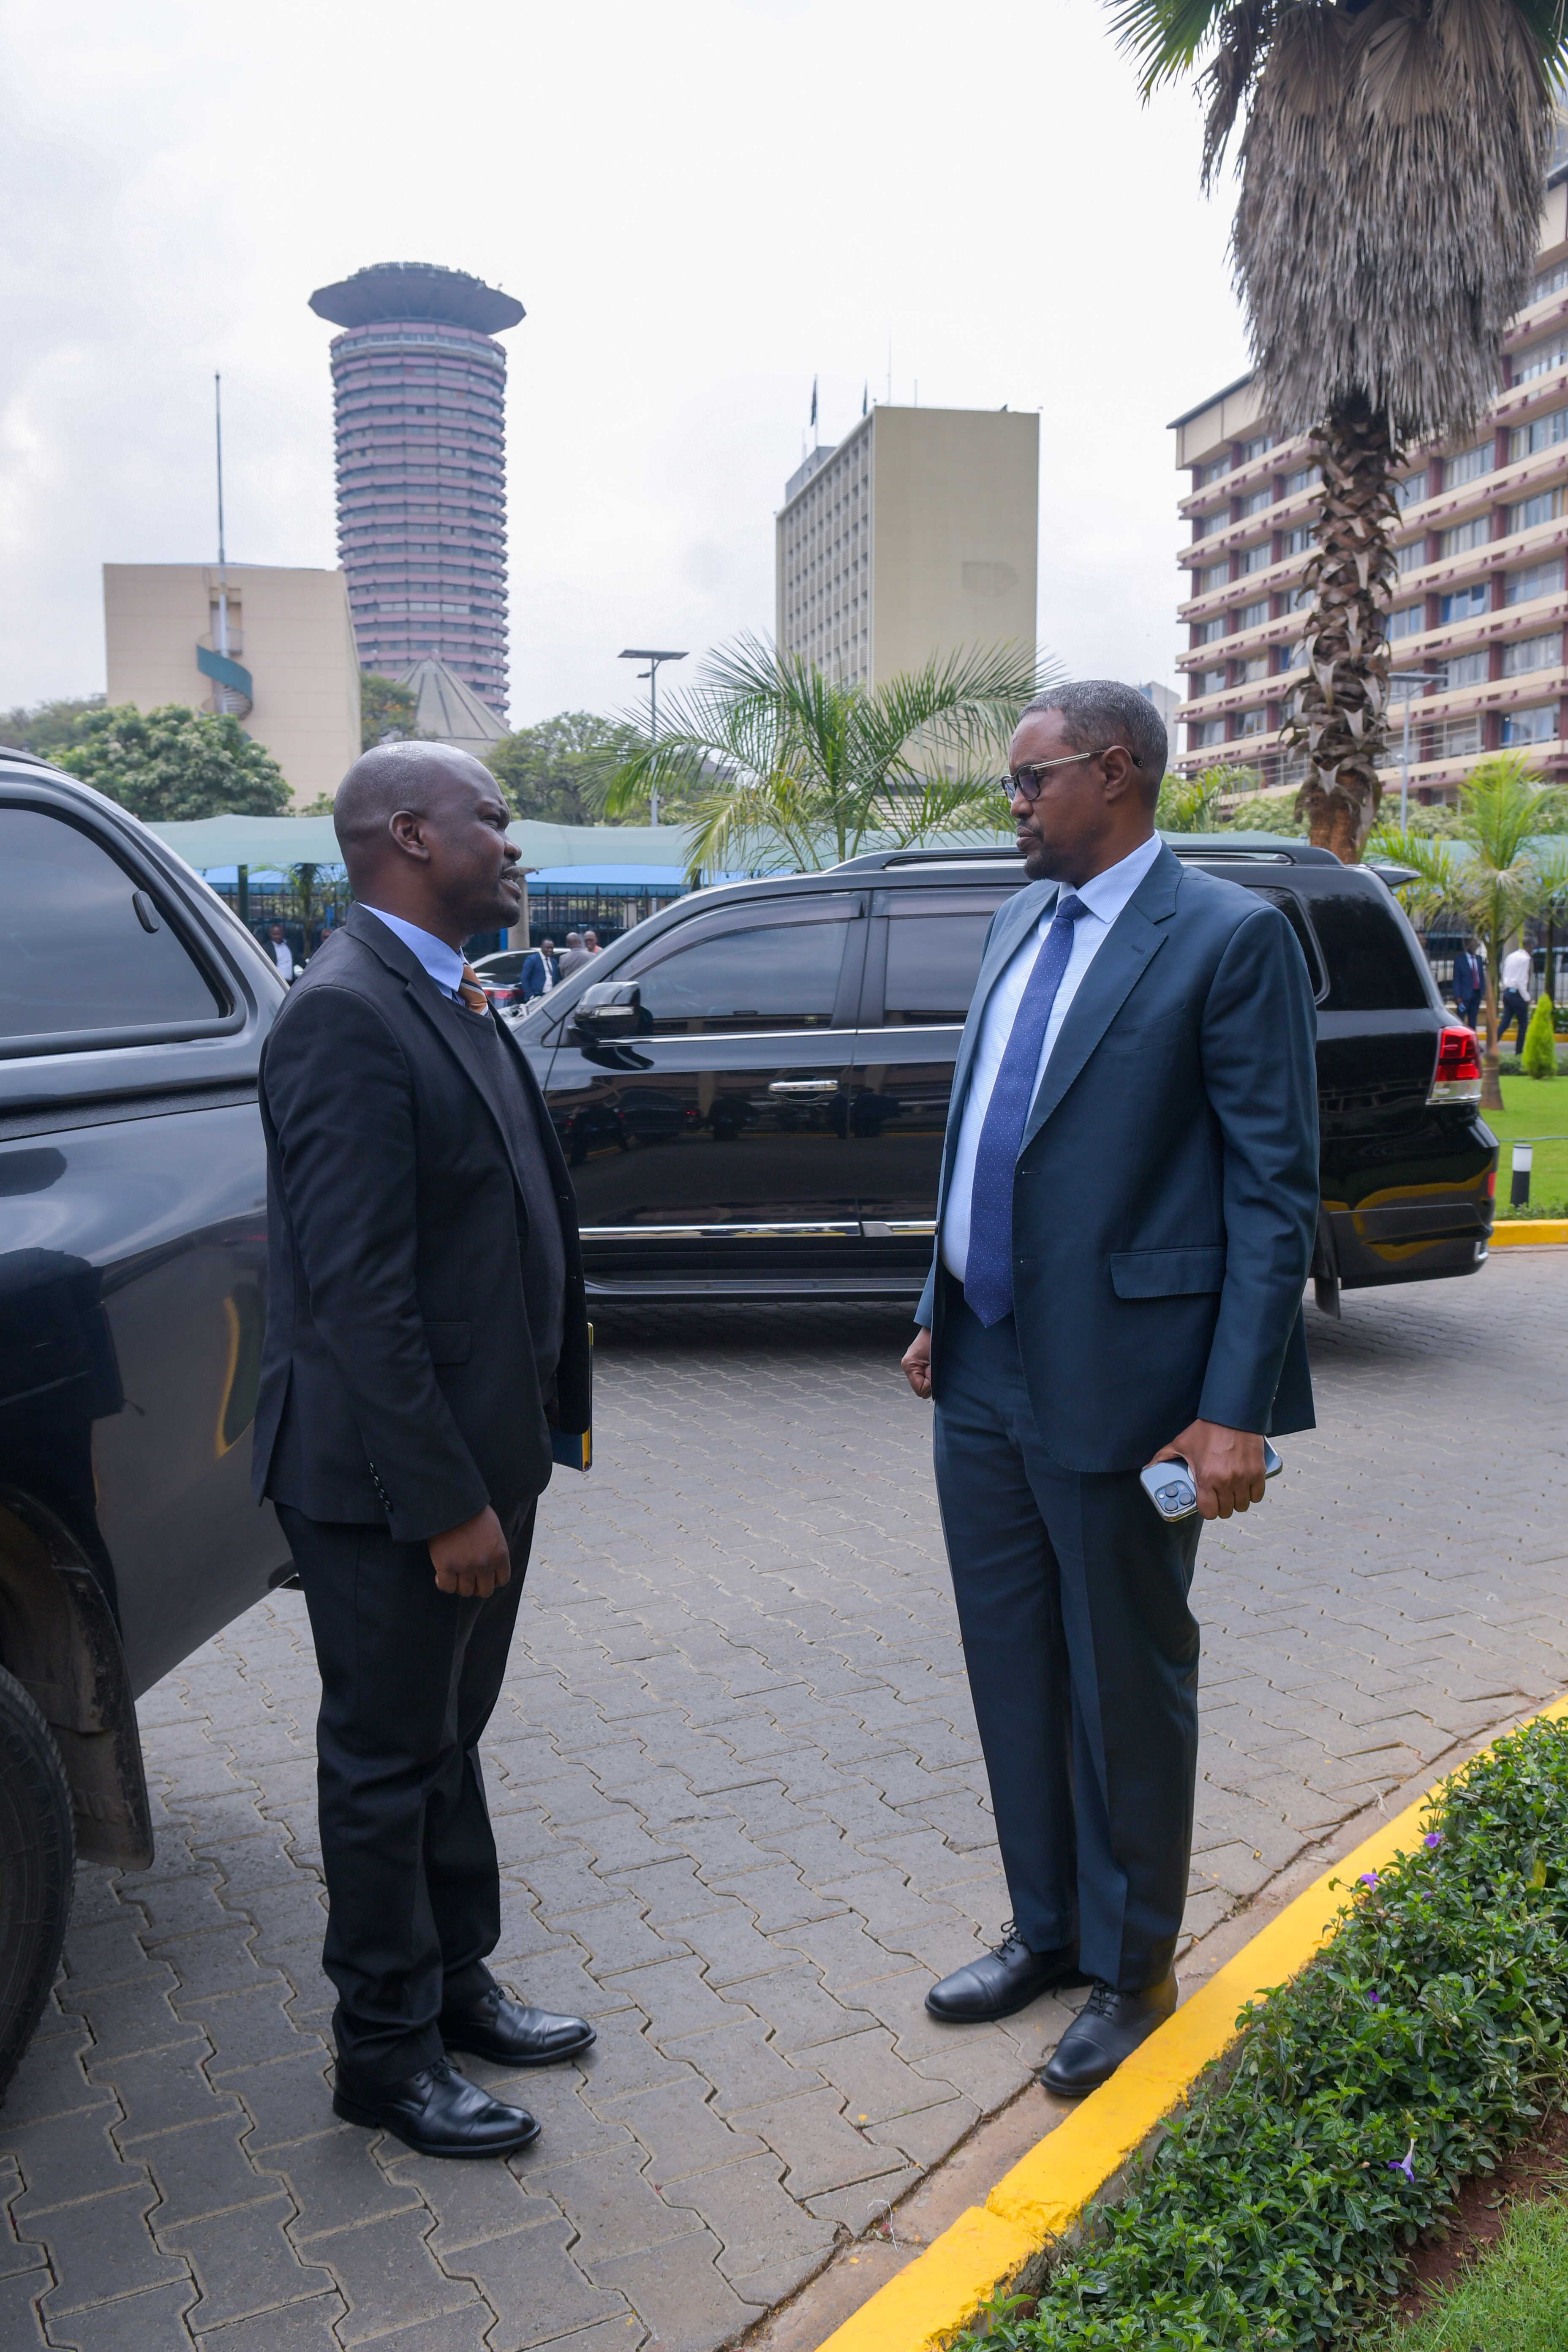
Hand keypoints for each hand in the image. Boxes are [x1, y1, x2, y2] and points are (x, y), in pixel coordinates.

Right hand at [429, 1505, 510, 1597]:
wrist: (450, 1502)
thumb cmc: (472, 1512)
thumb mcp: (493, 1530)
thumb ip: (495, 1551)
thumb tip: (491, 1568)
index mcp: (500, 1554)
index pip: (502, 1580)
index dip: (491, 1579)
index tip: (483, 1574)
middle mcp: (485, 1564)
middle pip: (484, 1591)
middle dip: (476, 1585)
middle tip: (468, 1576)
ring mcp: (465, 1567)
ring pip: (465, 1592)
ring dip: (459, 1584)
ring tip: (454, 1573)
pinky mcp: (445, 1567)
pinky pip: (447, 1587)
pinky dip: (443, 1583)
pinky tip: (440, 1574)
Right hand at [902, 1328, 932, 1399]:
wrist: (937, 1325)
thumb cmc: (936, 1339)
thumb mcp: (935, 1360)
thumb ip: (933, 1376)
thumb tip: (935, 1388)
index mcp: (909, 1365)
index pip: (920, 1390)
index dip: (930, 1386)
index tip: (935, 1373)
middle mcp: (908, 1366)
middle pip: (921, 1389)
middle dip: (931, 1383)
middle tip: (936, 1369)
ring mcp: (913, 1365)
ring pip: (924, 1383)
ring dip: (932, 1378)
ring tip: (936, 1365)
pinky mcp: (918, 1363)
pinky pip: (925, 1377)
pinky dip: (932, 1374)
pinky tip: (934, 1365)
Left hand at [1150, 1420, 1265, 1519]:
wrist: (1232, 1415)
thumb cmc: (1207, 1429)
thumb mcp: (1182, 1443)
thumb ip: (1164, 1457)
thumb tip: (1149, 1467)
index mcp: (1206, 1478)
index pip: (1208, 1511)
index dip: (1207, 1510)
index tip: (1207, 1505)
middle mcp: (1226, 1481)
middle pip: (1226, 1511)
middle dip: (1222, 1507)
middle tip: (1219, 1498)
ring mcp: (1243, 1478)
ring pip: (1242, 1505)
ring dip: (1237, 1502)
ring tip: (1232, 1493)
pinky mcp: (1258, 1472)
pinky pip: (1257, 1495)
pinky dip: (1252, 1494)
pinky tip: (1246, 1487)